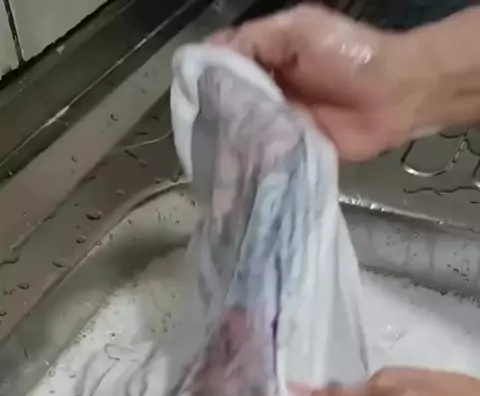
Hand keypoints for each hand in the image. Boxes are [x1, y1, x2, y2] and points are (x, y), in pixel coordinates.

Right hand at [211, 4, 435, 160]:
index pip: (223, 68)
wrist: (394, 96)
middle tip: (198, 131)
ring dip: (231, 140)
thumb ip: (255, 40)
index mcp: (266, 57)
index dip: (204, 80)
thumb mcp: (298, 30)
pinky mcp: (294, 151)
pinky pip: (267, 156)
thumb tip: (208, 55)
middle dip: (214, 115)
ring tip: (210, 152)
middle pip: (229, 103)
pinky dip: (254, 160)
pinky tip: (236, 167)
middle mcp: (268, 90)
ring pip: (244, 132)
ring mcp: (280, 123)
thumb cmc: (348, 56)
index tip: (189, 97)